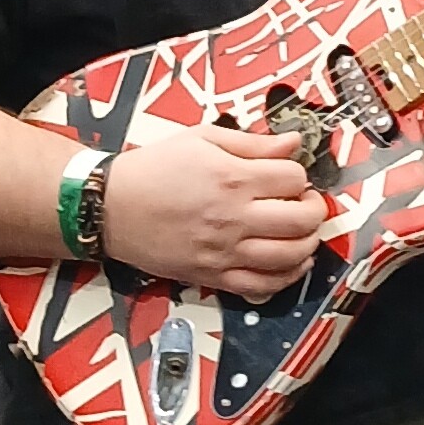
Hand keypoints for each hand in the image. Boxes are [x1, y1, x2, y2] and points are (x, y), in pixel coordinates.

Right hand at [97, 121, 328, 297]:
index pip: (294, 179)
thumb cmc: (154, 169)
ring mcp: (225, 250)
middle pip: (302, 220)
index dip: (298, 175)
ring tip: (302, 232)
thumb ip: (253, 143)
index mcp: (233, 178)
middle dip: (314, 209)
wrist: (109, 206)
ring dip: (308, 244)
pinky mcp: (213, 275)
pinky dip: (286, 278)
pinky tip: (290, 264)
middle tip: (305, 203)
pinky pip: (262, 286)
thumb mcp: (202, 139)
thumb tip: (294, 143)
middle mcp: (234, 217)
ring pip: (290, 256)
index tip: (288, 176)